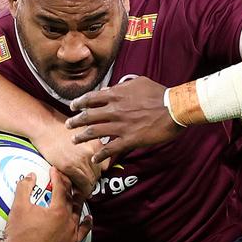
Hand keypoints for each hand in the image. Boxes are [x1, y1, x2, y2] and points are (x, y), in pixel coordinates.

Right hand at [2, 168, 92, 241]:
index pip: (61, 188)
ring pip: (77, 213)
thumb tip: (31, 175)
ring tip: (75, 194)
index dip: (57, 177)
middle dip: (67, 187)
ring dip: (77, 202)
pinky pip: (82, 232)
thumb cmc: (18, 233)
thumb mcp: (18, 207)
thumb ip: (24, 187)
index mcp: (57, 210)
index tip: (54, 171)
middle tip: (63, 179)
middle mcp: (68, 221)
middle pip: (71, 199)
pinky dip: (86, 224)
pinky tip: (88, 218)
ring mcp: (71, 234)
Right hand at [30, 121, 101, 196]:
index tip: (93, 174)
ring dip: (86, 186)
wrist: (44, 126)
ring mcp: (81, 160)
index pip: (106, 164)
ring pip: (91, 180)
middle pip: (98, 173)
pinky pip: (82, 184)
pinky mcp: (69, 167)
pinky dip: (81, 190)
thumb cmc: (60, 128)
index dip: (98, 171)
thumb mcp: (83, 133)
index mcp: (96, 144)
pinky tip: (77, 191)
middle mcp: (92, 152)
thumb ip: (92, 144)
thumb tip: (95, 157)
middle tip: (85, 182)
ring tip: (80, 189)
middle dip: (92, 179)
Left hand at [65, 76, 182, 162]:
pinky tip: (94, 159)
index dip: (79, 103)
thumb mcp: (139, 82)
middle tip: (68, 125)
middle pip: (88, 116)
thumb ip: (122, 85)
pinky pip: (111, 149)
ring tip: (74, 140)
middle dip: (75, 121)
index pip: (91, 98)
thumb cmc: (159, 94)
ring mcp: (120, 126)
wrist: (174, 108)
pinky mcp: (129, 140)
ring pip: (94, 132)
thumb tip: (109, 89)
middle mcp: (114, 110)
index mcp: (116, 95)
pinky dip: (101, 155)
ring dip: (82, 137)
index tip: (72, 106)